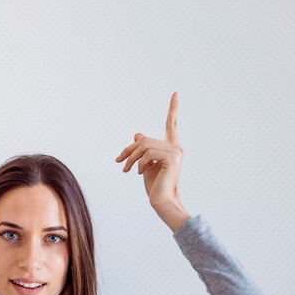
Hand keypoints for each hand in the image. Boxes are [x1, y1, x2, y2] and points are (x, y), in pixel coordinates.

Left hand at [115, 93, 189, 230]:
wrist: (161, 200)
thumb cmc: (154, 185)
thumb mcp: (144, 164)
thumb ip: (143, 149)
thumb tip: (138, 134)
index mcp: (171, 147)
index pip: (171, 124)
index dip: (173, 109)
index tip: (175, 93)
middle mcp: (176, 147)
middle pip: (145, 140)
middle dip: (129, 150)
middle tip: (119, 161)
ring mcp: (175, 152)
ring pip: (144, 146)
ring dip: (131, 158)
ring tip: (127, 170)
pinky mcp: (172, 158)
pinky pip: (147, 153)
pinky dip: (139, 163)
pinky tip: (140, 173)